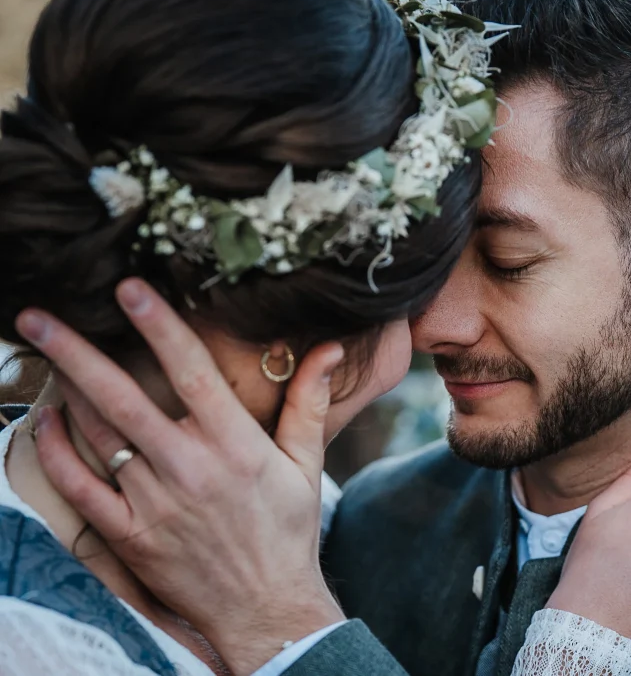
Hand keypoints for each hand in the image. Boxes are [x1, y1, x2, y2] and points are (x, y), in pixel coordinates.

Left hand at [17, 279, 366, 674]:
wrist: (265, 606)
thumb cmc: (287, 530)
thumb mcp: (305, 463)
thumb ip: (307, 401)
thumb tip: (325, 348)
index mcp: (236, 445)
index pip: (191, 371)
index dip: (158, 326)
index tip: (129, 289)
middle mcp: (190, 469)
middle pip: (122, 398)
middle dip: (75, 352)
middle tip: (38, 317)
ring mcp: (154, 504)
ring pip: (97, 436)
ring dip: (66, 391)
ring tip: (45, 354)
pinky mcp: (130, 535)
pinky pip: (80, 487)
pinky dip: (57, 451)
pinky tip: (47, 422)